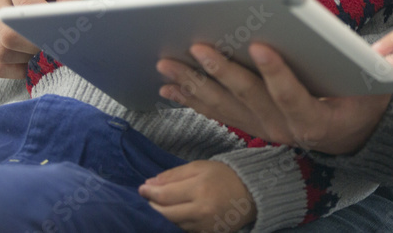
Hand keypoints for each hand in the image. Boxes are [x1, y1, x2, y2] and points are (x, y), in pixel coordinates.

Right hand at [0, 0, 86, 77]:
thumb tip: (70, 27)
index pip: (23, 10)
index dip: (43, 30)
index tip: (61, 36)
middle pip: (7, 38)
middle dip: (35, 48)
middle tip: (57, 44)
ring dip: (24, 59)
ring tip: (45, 47)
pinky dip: (14, 65)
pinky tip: (33, 57)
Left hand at [138, 160, 255, 231]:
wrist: (251, 194)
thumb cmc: (224, 176)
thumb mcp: (200, 167)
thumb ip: (174, 174)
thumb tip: (150, 183)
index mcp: (199, 188)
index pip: (164, 195)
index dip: (149, 192)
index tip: (141, 188)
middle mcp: (201, 210)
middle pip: (165, 213)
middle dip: (151, 206)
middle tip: (146, 199)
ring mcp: (204, 225)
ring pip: (172, 224)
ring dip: (162, 216)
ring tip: (158, 207)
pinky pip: (184, 231)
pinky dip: (176, 223)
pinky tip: (174, 215)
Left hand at [157, 43, 391, 154]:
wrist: (351, 136)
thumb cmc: (365, 101)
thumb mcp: (384, 87)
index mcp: (317, 120)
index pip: (293, 96)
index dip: (276, 73)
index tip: (259, 46)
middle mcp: (285, 129)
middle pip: (250, 100)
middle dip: (221, 73)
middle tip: (198, 48)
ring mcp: (264, 130)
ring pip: (226, 108)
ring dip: (195, 86)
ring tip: (169, 64)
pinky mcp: (251, 125)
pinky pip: (217, 113)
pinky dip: (192, 98)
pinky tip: (169, 85)